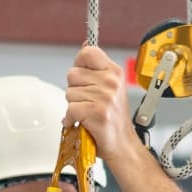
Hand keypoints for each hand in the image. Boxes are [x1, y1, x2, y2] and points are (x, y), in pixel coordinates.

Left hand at [65, 46, 138, 166]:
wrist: (123, 145)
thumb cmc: (113, 119)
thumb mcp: (111, 88)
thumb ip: (96, 68)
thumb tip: (85, 45)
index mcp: (115, 72)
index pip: (88, 52)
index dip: (79, 63)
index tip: (82, 75)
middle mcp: (111, 82)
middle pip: (72, 74)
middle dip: (74, 90)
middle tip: (87, 102)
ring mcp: (105, 97)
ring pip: (69, 92)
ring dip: (73, 106)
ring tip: (87, 113)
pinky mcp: (97, 112)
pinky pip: (70, 109)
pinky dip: (70, 119)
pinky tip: (80, 122)